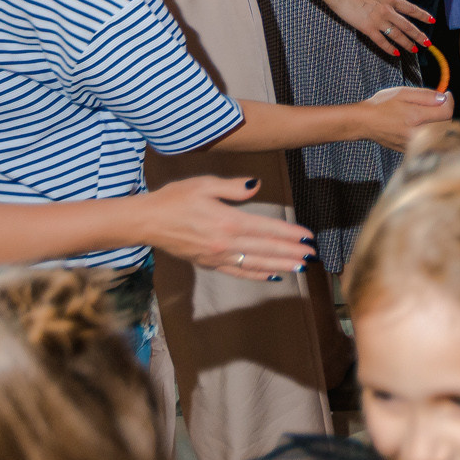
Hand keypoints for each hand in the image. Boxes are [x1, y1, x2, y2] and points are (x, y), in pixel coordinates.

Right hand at [140, 176, 319, 280]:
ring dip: (280, 265)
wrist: (147, 221)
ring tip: (299, 267)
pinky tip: (271, 276)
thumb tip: (257, 185)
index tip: (307, 237)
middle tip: (312, 256)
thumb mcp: (204, 184)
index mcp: (227, 220)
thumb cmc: (175, 198)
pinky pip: (238, 271)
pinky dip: (256, 274)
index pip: (267, 228)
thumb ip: (233, 187)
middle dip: (291, 252)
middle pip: (265, 249)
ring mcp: (216, 256)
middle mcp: (225, 242)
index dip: (289, 233)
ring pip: (255, 263)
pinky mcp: (208, 264)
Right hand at [331, 0, 434, 55]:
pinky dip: (389, 48)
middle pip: (407, 25)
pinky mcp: (367, 28)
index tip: (432, 21)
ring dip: (407, 43)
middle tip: (427, 43)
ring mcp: (378, 20)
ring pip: (397, 35)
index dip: (422, 15)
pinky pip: (381, 41)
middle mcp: (387, 10)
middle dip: (418, 35)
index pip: (411, 9)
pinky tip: (396, 53)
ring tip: (415, 50)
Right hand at [356, 85, 456, 150]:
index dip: (450, 101)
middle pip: (445, 124)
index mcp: (416, 117)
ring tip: (428, 113)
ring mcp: (413, 144)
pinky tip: (420, 124)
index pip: (446, 113)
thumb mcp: (403, 93)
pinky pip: (428, 141)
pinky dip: (430, 132)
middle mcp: (416, 133)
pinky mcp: (409, 150)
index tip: (447, 94)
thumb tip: (444, 98)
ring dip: (439, 122)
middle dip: (445, 112)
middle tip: (437, 102)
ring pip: (438, 134)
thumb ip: (425, 95)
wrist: (364, 123)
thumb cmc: (382, 104)